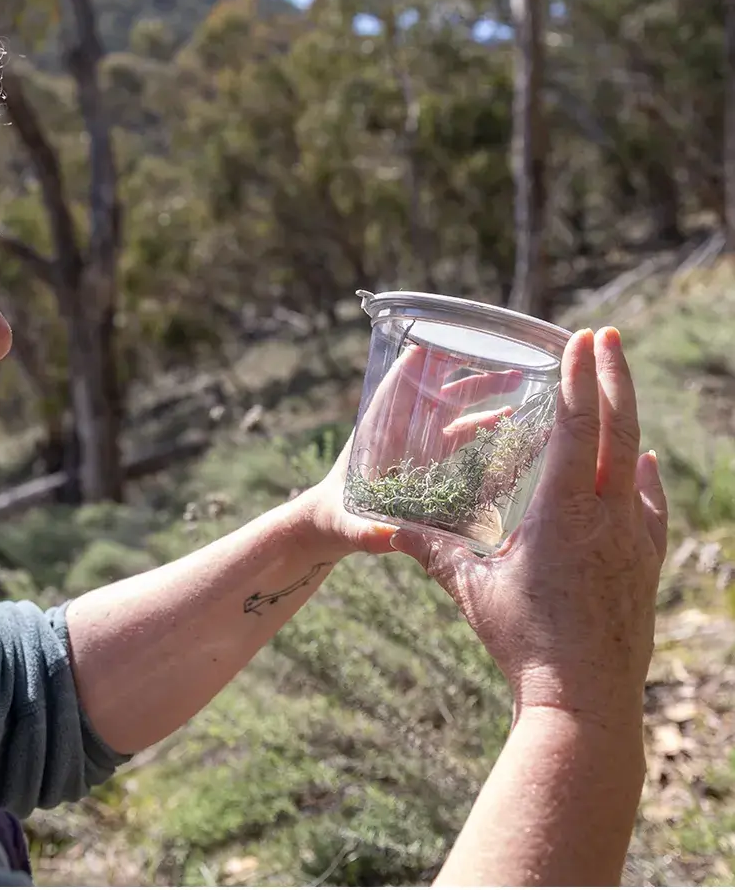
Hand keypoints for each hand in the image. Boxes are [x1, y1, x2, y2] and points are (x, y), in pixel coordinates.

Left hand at [305, 344, 520, 555]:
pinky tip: (507, 418)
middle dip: (471, 375)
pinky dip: (482, 423)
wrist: (330, 525)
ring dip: (483, 393)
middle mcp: (399, 428)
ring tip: (518, 382)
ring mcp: (415, 440)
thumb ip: (365, 532)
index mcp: (378, 433)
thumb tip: (387, 536)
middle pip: (436, 390)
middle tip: (510, 369)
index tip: (453, 343)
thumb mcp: (348, 526)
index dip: (422, 362)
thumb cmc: (333, 518)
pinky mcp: (427, 456)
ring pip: (452, 407)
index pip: (399, 386)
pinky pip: (458, 433)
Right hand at [391, 327, 667, 725]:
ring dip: (628, 418)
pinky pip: (651, 504)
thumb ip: (430, 549)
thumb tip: (385, 528)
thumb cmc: (524, 642)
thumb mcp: (470, 588)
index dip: (578, 379)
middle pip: (620, 430)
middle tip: (604, 335)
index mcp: (567, 513)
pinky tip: (645, 464)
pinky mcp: (645, 564)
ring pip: (639, 461)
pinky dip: (646, 473)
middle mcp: (610, 518)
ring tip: (618, 385)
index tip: (579, 339)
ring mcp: (635, 541)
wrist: (585, 702)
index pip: (579, 428)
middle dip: (612, 376)